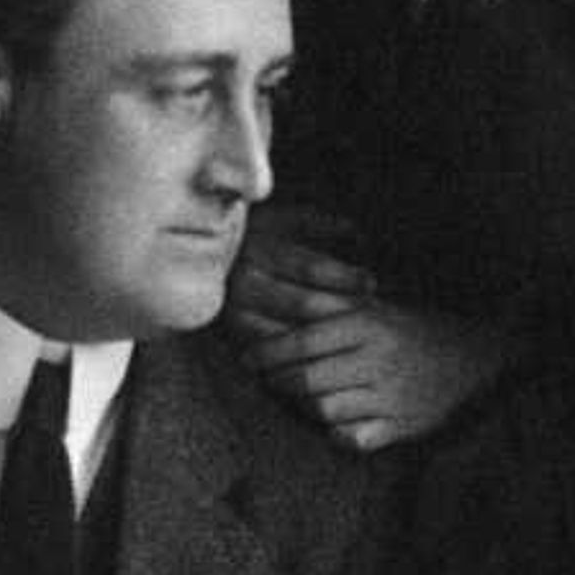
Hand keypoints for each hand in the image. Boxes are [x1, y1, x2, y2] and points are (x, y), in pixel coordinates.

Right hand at [223, 210, 378, 341]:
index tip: (371, 283)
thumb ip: (319, 223)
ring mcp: (236, 313)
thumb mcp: (284, 220)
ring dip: (326, 336)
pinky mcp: (233, 338)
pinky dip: (303, 354)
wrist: (200, 260)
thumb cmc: (256, 236)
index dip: (344, 276)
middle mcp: (245, 282)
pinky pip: (275, 352)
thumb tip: (357, 230)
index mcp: (260, 248)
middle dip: (341, 310)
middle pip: (303, 303)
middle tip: (374, 315)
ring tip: (356, 335)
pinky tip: (328, 352)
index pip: (311, 267)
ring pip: (289, 332)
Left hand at [239, 292, 512, 450]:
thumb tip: (273, 305)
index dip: (267, 352)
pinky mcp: (402, 428)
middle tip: (264, 380)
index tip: (246, 358)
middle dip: (277, 382)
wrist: (481, 360)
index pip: (303, 340)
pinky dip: (338, 434)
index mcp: (371, 324)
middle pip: (306, 380)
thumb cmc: (418, 331)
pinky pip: (352, 438)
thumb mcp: (380, 307)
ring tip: (296, 399)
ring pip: (323, 411)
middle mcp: (379, 359)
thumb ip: (333, 307)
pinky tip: (336, 424)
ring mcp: (391, 397)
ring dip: (304, 408)